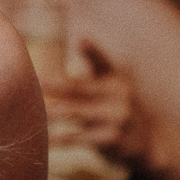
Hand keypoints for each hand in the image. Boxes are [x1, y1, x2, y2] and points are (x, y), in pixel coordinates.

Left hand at [43, 41, 154, 166]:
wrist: (148, 142)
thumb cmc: (119, 108)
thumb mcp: (113, 84)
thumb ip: (96, 62)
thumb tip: (81, 37)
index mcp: (117, 80)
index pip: (101, 61)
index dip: (91, 51)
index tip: (80, 40)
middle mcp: (119, 96)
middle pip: (80, 88)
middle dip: (56, 85)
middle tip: (34, 82)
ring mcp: (117, 117)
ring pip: (76, 112)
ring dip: (52, 112)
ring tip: (32, 110)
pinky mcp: (112, 139)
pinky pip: (80, 138)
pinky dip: (60, 138)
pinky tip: (45, 139)